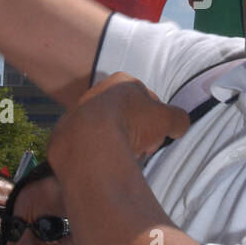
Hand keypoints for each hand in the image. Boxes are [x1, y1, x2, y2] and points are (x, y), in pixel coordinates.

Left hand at [48, 72, 188, 169]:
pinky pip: (89, 144)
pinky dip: (99, 153)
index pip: (147, 99)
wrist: (90, 139)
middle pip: (126, 116)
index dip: (156, 120)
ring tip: (124, 158)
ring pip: (107, 131)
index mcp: (122, 81)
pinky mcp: (66, 132)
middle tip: (141, 149)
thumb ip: (178, 119)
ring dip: (119, 145)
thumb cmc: (131, 122)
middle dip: (137, 134)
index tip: (156, 136)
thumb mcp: (167, 119)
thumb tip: (179, 126)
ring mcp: (79, 111)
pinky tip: (105, 163)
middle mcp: (98, 91)